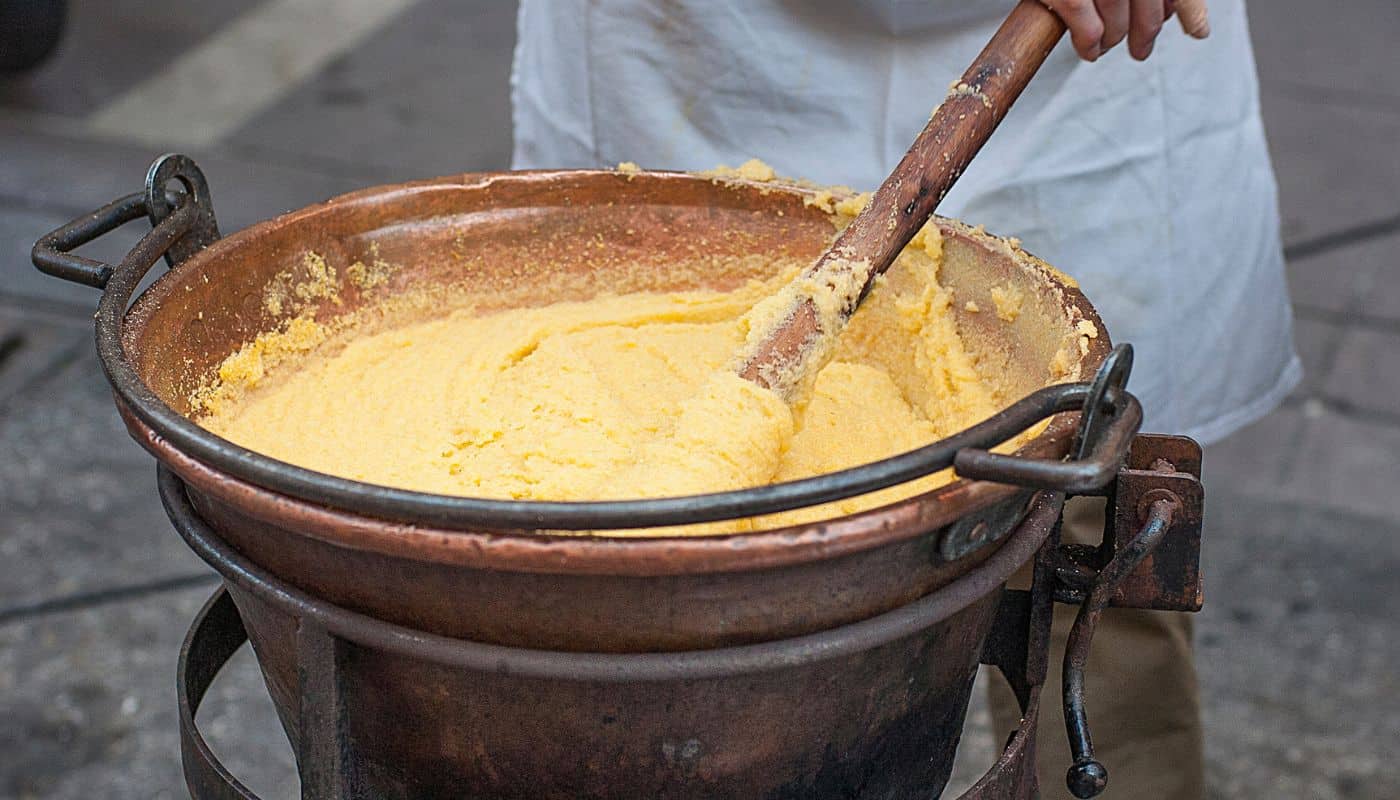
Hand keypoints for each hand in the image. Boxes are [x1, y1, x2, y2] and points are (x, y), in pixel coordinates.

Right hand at [1040, 0, 1209, 61]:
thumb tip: (1170, 5)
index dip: (1190, 12)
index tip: (1198, 30)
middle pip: (1149, 12)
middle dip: (1145, 36)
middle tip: (1141, 50)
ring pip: (1118, 26)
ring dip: (1112, 41)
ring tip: (1102, 46)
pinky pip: (1089, 32)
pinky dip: (1089, 45)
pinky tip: (1088, 49)